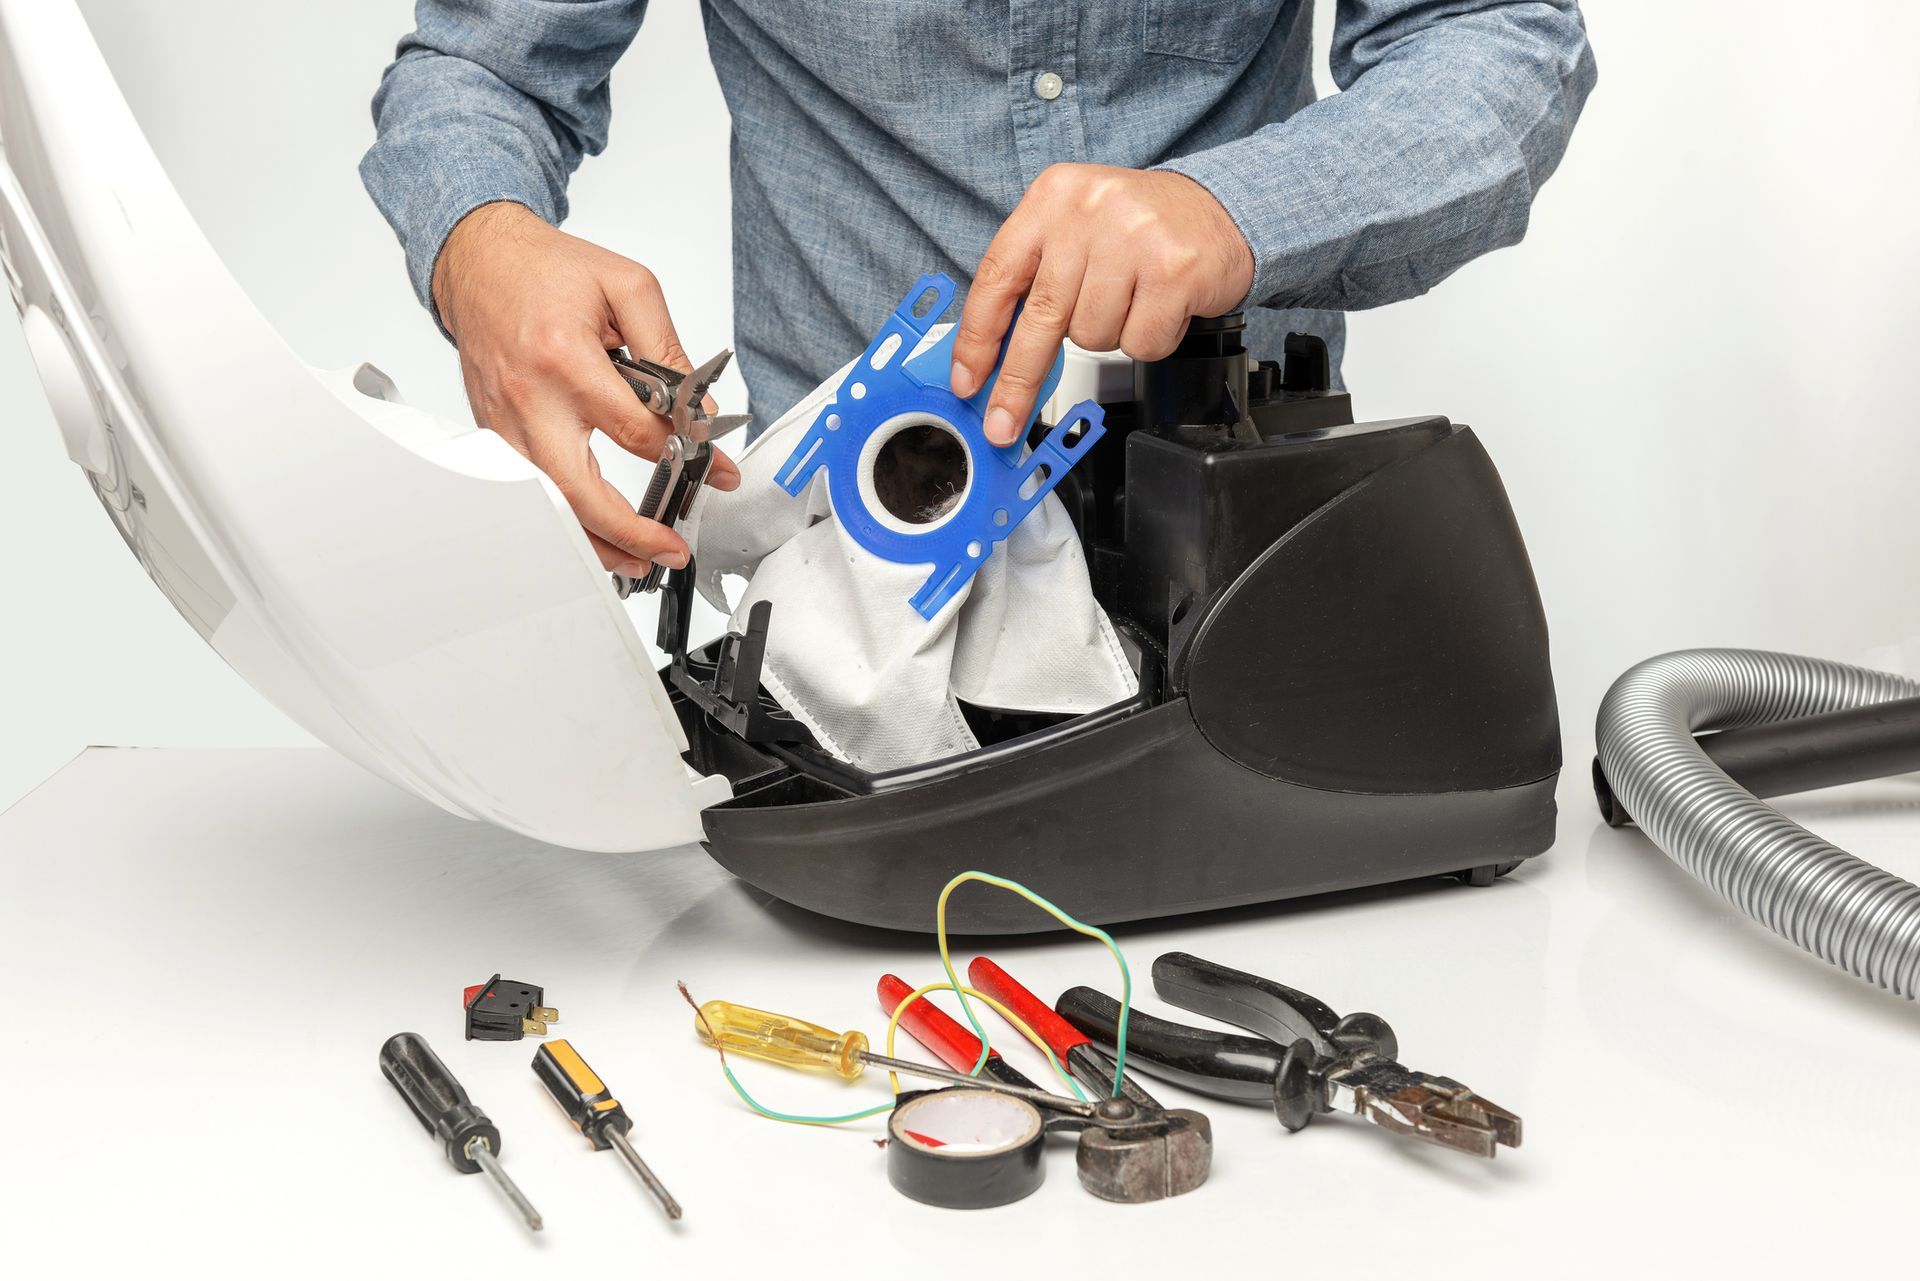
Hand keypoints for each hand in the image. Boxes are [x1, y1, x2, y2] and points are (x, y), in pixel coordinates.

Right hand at [432, 201, 739, 577]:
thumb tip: (697, 412)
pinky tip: (596, 533)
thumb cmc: (547, 271)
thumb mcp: (628, 287)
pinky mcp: (493, 433)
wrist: (481, 261)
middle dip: (629, 531)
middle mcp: (529, 399)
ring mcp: (504, 423)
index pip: (638, 431)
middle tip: (668, 551)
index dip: (687, 456)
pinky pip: (530, 491)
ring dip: (596, 541)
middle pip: (579, 490)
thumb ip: (669, 349)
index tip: (716, 468)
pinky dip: (565, 519)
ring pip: (550, 504)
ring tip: (639, 561)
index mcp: (566, 360)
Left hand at [949, 165, 1254, 444]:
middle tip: (1003, 422)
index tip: (967, 380)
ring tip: (1128, 301)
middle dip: (1018, 381)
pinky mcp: (1174, 271)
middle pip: (1039, 317)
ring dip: (1108, 335)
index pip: (997, 277)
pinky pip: (1139, 342)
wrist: (1221, 209)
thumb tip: (996, 352)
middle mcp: (1088, 212)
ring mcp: (1133, 239)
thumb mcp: (1075, 229)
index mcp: (1052, 198)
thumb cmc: (1140, 229)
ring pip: (1091, 336)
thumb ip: (1035, 278)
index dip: (977, 338)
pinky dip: (1148, 339)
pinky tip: (1159, 307)